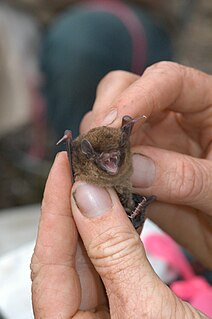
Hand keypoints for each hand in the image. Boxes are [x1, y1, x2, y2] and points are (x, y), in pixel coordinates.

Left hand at [31, 152, 207, 317]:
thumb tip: (89, 198)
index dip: (54, 204)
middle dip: (74, 204)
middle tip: (84, 167)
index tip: (63, 166)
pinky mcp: (118, 302)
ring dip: (96, 215)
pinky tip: (119, 211)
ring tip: (101, 181)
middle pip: (66, 251)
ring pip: (88, 252)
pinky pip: (108, 261)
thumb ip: (115, 254)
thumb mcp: (147, 310)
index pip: (47, 256)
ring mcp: (96, 310)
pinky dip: (114, 233)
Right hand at [81, 62, 211, 268]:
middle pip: (125, 90)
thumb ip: (184, 177)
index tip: (112, 124)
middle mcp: (171, 118)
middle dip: (106, 115)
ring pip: (107, 125)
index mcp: (205, 106)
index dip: (137, 95)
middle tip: (98, 149)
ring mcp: (149, 142)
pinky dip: (96, 170)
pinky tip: (96, 184)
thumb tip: (134, 169)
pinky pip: (105, 160)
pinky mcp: (134, 168)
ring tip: (96, 171)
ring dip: (96, 145)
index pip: (167, 80)